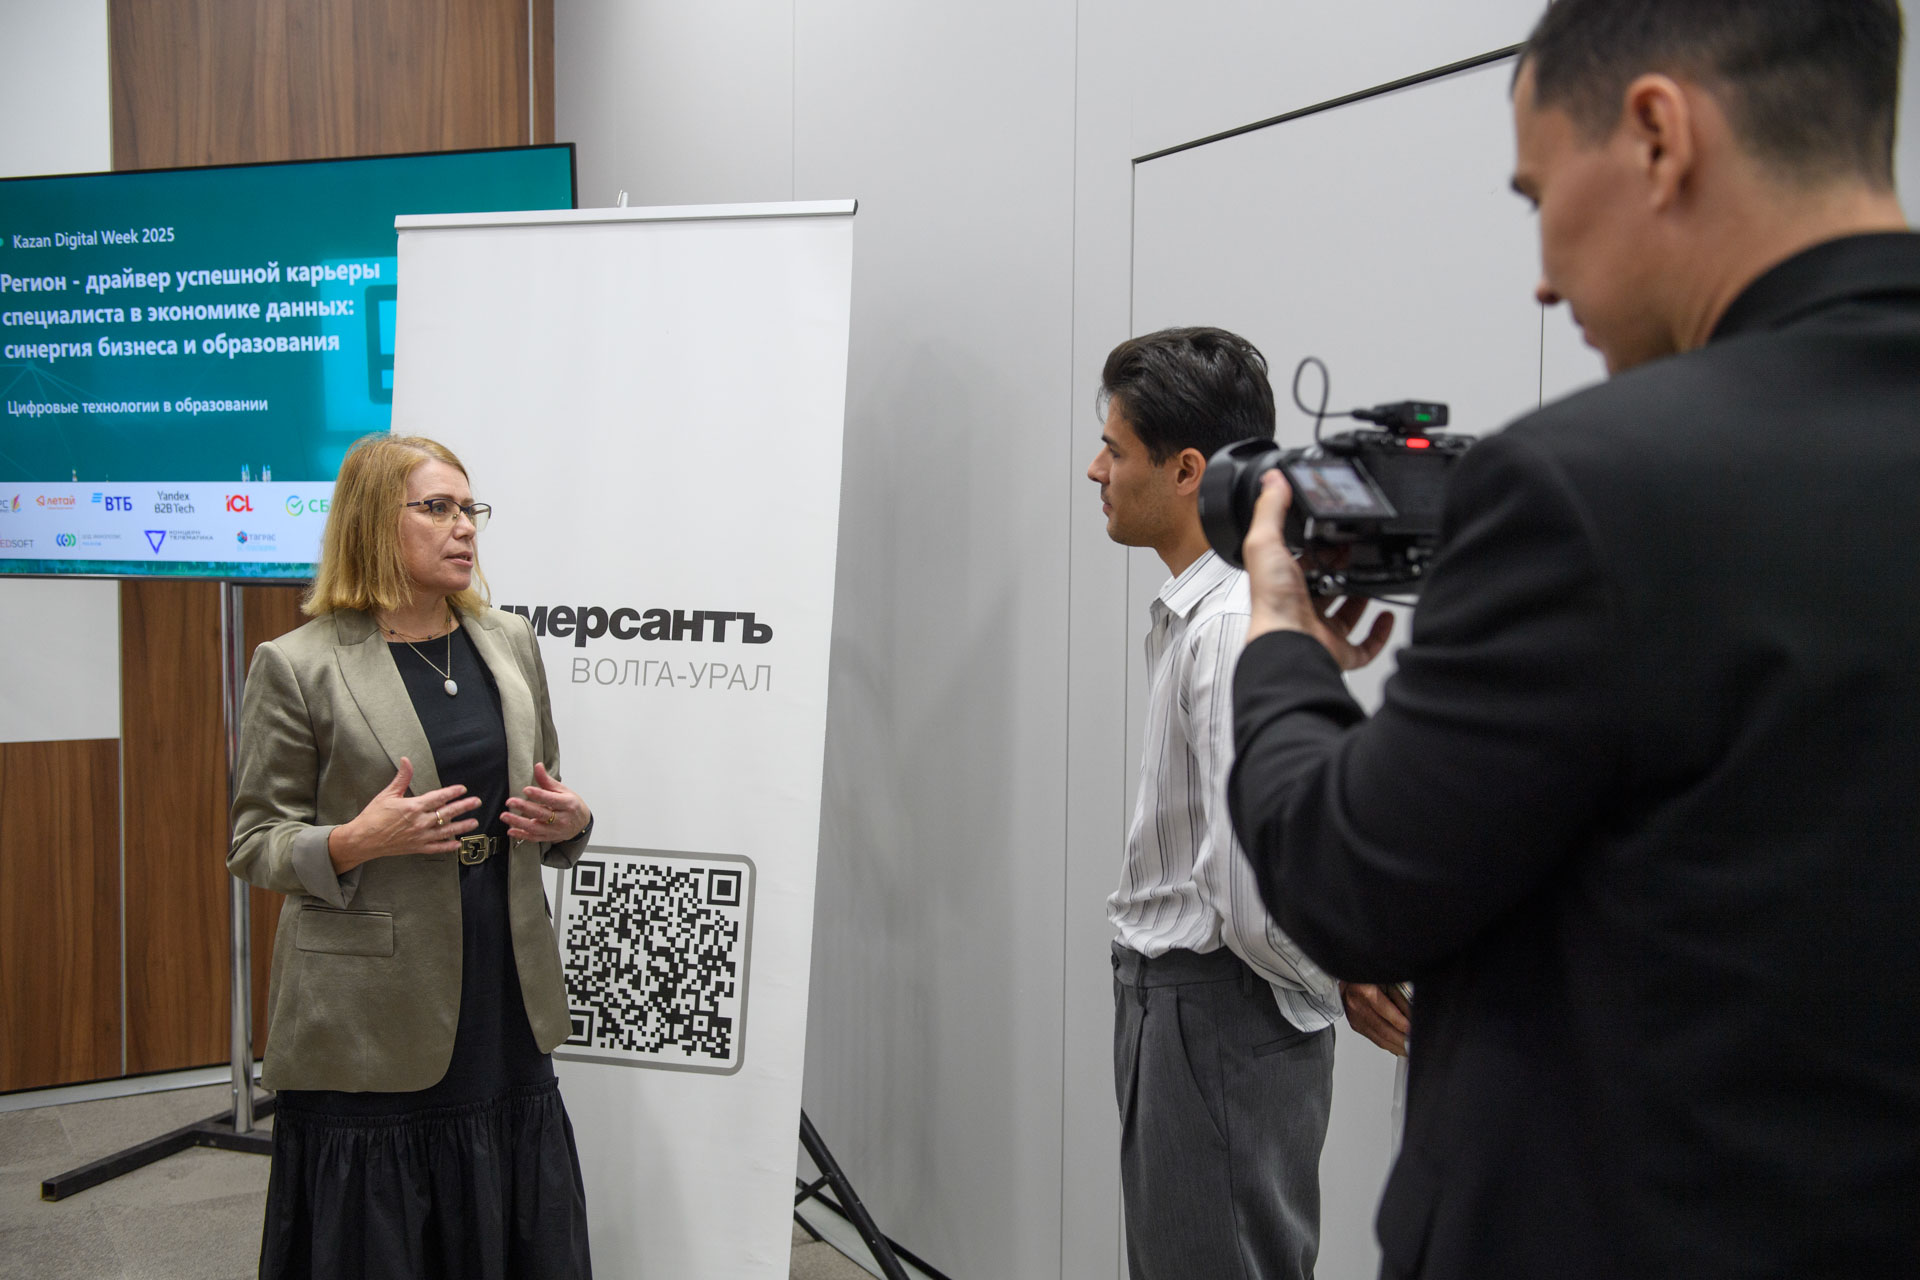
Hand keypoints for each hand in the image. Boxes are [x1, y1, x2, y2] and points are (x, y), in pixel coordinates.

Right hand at [328, 758, 481, 872]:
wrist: (362, 839)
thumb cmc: (373, 816)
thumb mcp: (387, 794)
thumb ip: (402, 778)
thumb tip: (406, 760)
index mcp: (413, 807)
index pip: (438, 797)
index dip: (452, 792)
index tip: (462, 789)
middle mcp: (419, 822)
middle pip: (447, 813)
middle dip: (464, 807)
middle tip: (476, 802)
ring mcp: (420, 836)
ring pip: (446, 831)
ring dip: (462, 826)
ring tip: (474, 822)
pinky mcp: (417, 848)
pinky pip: (437, 847)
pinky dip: (448, 846)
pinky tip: (457, 844)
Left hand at [503, 762, 590, 843]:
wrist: (581, 824)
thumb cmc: (572, 805)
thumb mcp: (563, 790)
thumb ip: (547, 780)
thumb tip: (538, 766)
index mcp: (567, 804)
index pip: (551, 799)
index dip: (539, 795)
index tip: (526, 789)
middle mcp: (562, 818)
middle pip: (541, 814)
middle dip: (524, 807)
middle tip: (510, 801)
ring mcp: (555, 830)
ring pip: (535, 828)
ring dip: (519, 823)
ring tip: (505, 816)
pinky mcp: (549, 838)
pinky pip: (534, 838)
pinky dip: (521, 835)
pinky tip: (511, 831)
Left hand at [1243, 470, 1393, 669]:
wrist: (1288, 644)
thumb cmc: (1272, 602)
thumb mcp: (1265, 543)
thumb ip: (1271, 510)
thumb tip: (1273, 480)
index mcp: (1282, 582)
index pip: (1301, 559)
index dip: (1317, 545)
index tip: (1335, 529)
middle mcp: (1300, 606)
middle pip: (1326, 583)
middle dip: (1343, 565)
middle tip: (1359, 547)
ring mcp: (1321, 629)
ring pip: (1345, 611)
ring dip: (1361, 595)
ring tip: (1375, 575)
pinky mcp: (1340, 650)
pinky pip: (1364, 644)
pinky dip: (1378, 632)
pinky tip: (1387, 615)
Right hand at [1341, 981, 1411, 1056]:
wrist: (1350, 975)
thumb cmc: (1370, 976)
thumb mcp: (1388, 980)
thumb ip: (1401, 998)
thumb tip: (1414, 1017)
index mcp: (1364, 991)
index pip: (1387, 1014)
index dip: (1403, 1025)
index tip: (1415, 1031)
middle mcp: (1356, 1006)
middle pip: (1383, 1031)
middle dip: (1402, 1041)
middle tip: (1416, 1044)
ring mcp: (1354, 1017)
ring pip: (1379, 1039)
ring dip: (1397, 1046)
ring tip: (1410, 1049)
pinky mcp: (1355, 1024)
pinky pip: (1374, 1039)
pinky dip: (1388, 1044)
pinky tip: (1398, 1047)